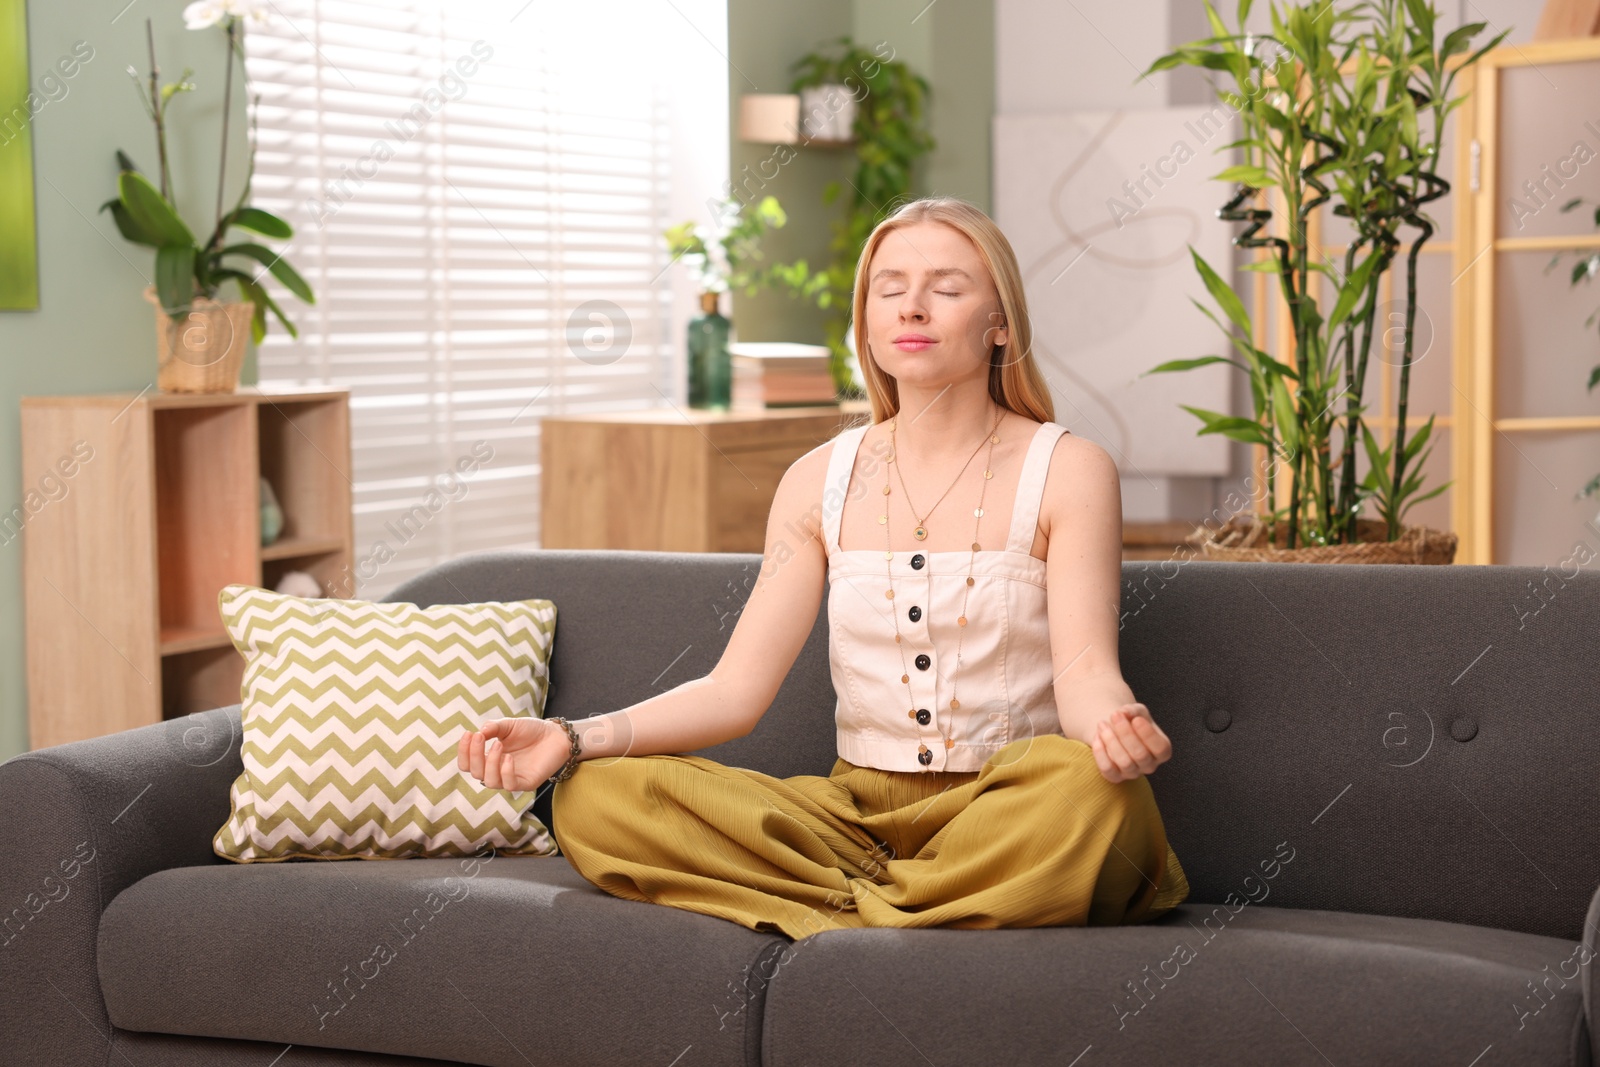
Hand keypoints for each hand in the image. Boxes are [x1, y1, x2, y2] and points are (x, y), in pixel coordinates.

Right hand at [457, 716, 572, 792]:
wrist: (556, 734)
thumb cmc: (531, 730)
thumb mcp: (508, 725)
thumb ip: (493, 728)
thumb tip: (478, 732)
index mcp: (489, 758)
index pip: (468, 763)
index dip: (464, 751)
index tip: (468, 733)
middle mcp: (497, 771)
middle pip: (475, 772)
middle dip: (474, 755)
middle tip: (480, 737)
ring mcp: (511, 778)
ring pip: (489, 782)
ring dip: (489, 763)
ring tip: (498, 744)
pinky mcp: (526, 783)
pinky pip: (509, 785)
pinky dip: (505, 772)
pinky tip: (509, 757)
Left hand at [1089, 703, 1170, 782]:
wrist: (1114, 729)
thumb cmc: (1131, 720)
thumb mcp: (1137, 711)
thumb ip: (1134, 711)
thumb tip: (1124, 713)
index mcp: (1162, 750)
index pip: (1161, 749)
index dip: (1148, 735)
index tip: (1136, 719)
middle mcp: (1149, 765)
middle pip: (1140, 755)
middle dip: (1126, 733)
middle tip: (1114, 715)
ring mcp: (1132, 773)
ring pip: (1124, 762)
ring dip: (1111, 740)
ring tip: (1102, 723)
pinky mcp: (1115, 777)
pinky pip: (1107, 769)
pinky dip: (1100, 752)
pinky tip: (1097, 736)